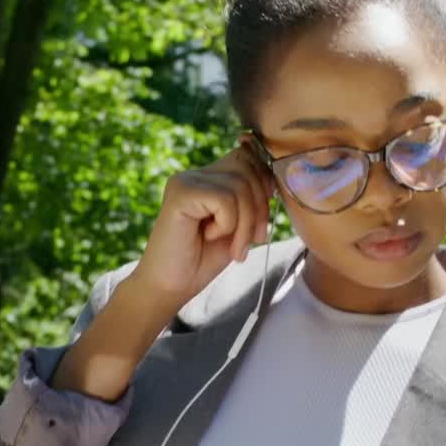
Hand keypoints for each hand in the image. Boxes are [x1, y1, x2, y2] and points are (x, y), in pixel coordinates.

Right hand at [130, 144, 274, 310]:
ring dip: (245, 224)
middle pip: (248, 168)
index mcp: (209, 177)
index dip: (265, 188)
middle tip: (251, 241)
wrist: (170, 287)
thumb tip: (275, 181)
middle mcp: (195, 174)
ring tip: (232, 248)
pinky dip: (227, 225)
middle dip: (260, 209)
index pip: (250, 158)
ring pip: (240, 186)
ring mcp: (186, 181)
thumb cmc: (203, 260)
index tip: (258, 228)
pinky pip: (224, 199)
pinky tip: (208, 237)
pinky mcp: (180, 193)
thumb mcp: (239, 226)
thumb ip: (253, 200)